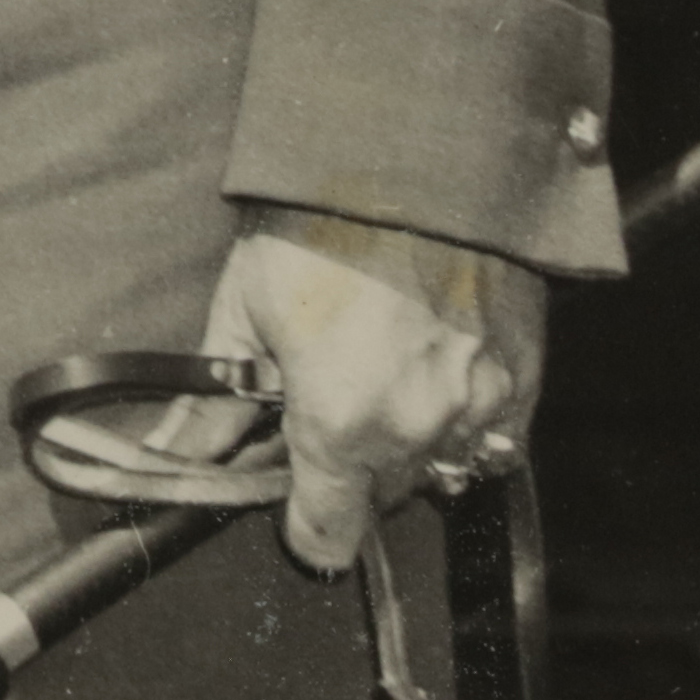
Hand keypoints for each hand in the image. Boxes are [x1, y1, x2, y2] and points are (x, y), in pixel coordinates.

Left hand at [205, 210, 547, 576]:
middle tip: (328, 407)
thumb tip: (176, 450)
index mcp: (338, 425)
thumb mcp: (246, 308)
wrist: (415, 163)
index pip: (326, 537)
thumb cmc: (321, 224)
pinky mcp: (523, 379)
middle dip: (350, 470)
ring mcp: (478, 410)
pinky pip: (495, 439)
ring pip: (441, 472)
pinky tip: (431, 375)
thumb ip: (213, 401)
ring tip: (380, 380)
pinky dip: (465, 424)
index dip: (304, 529)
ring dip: (410, 448)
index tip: (295, 509)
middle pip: (381, 500)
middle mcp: (415, 433)